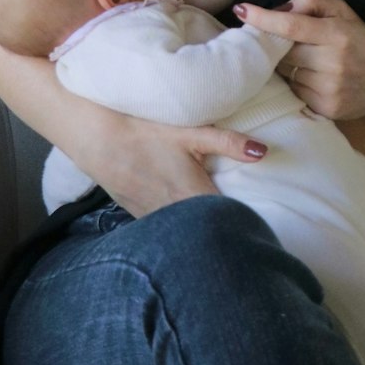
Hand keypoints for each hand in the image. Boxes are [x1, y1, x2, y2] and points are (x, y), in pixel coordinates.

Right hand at [73, 104, 267, 216]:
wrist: (100, 140)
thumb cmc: (148, 133)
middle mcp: (177, 216)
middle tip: (239, 220)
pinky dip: (176, 224)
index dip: (243, 221)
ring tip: (212, 219)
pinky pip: (165, 229)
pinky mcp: (141, 218)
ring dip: (198, 227)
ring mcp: (156, 221)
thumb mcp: (191, 133)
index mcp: (195, 197)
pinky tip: (181, 214)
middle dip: (223, 226)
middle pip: (207, 228)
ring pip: (185, 232)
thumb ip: (228, 143)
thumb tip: (264, 152)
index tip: (257, 220)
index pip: (228, 220)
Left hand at [235, 0, 364, 120]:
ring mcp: (329, 89)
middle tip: (275, 39)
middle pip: (284, 52)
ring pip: (286, 73)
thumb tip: (279, 9)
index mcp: (337, 34)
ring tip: (300, 58)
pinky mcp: (326, 109)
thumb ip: (311, 0)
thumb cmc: (360, 39)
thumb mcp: (343, 10)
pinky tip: (307, 75)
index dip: (263, 19)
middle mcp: (333, 63)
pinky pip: (295, 91)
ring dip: (284, 64)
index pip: (291, 26)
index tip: (241, 10)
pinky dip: (294, 81)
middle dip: (275, 44)